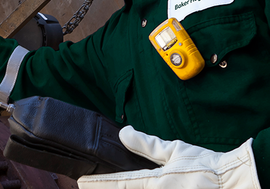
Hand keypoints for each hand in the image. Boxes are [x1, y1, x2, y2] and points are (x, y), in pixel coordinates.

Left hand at [77, 126, 259, 188]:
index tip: (82, 182)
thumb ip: (147, 145)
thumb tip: (124, 133)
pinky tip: (133, 188)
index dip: (98, 183)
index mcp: (155, 182)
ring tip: (103, 188)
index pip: (119, 183)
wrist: (234, 182)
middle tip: (88, 187)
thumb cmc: (207, 166)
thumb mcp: (175, 150)